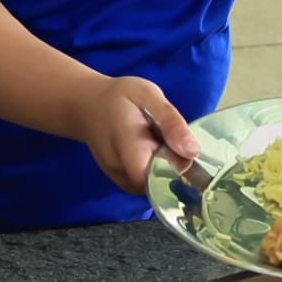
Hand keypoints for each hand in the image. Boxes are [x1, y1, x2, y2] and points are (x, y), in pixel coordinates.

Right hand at [56, 69, 196, 194]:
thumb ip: (170, 122)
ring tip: (156, 143)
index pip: (157, 177)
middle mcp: (120, 170)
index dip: (178, 168)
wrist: (88, 107)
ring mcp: (120, 180)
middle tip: (166, 139)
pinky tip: (151, 153)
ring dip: (166, 169)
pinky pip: (148, 185)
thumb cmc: (119, 97)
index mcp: (128, 145)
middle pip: (160, 183)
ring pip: (156, 186)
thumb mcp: (148, 95)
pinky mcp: (123, 184)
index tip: (182, 148)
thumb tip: (193, 152)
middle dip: (174, 165)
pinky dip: (157, 172)